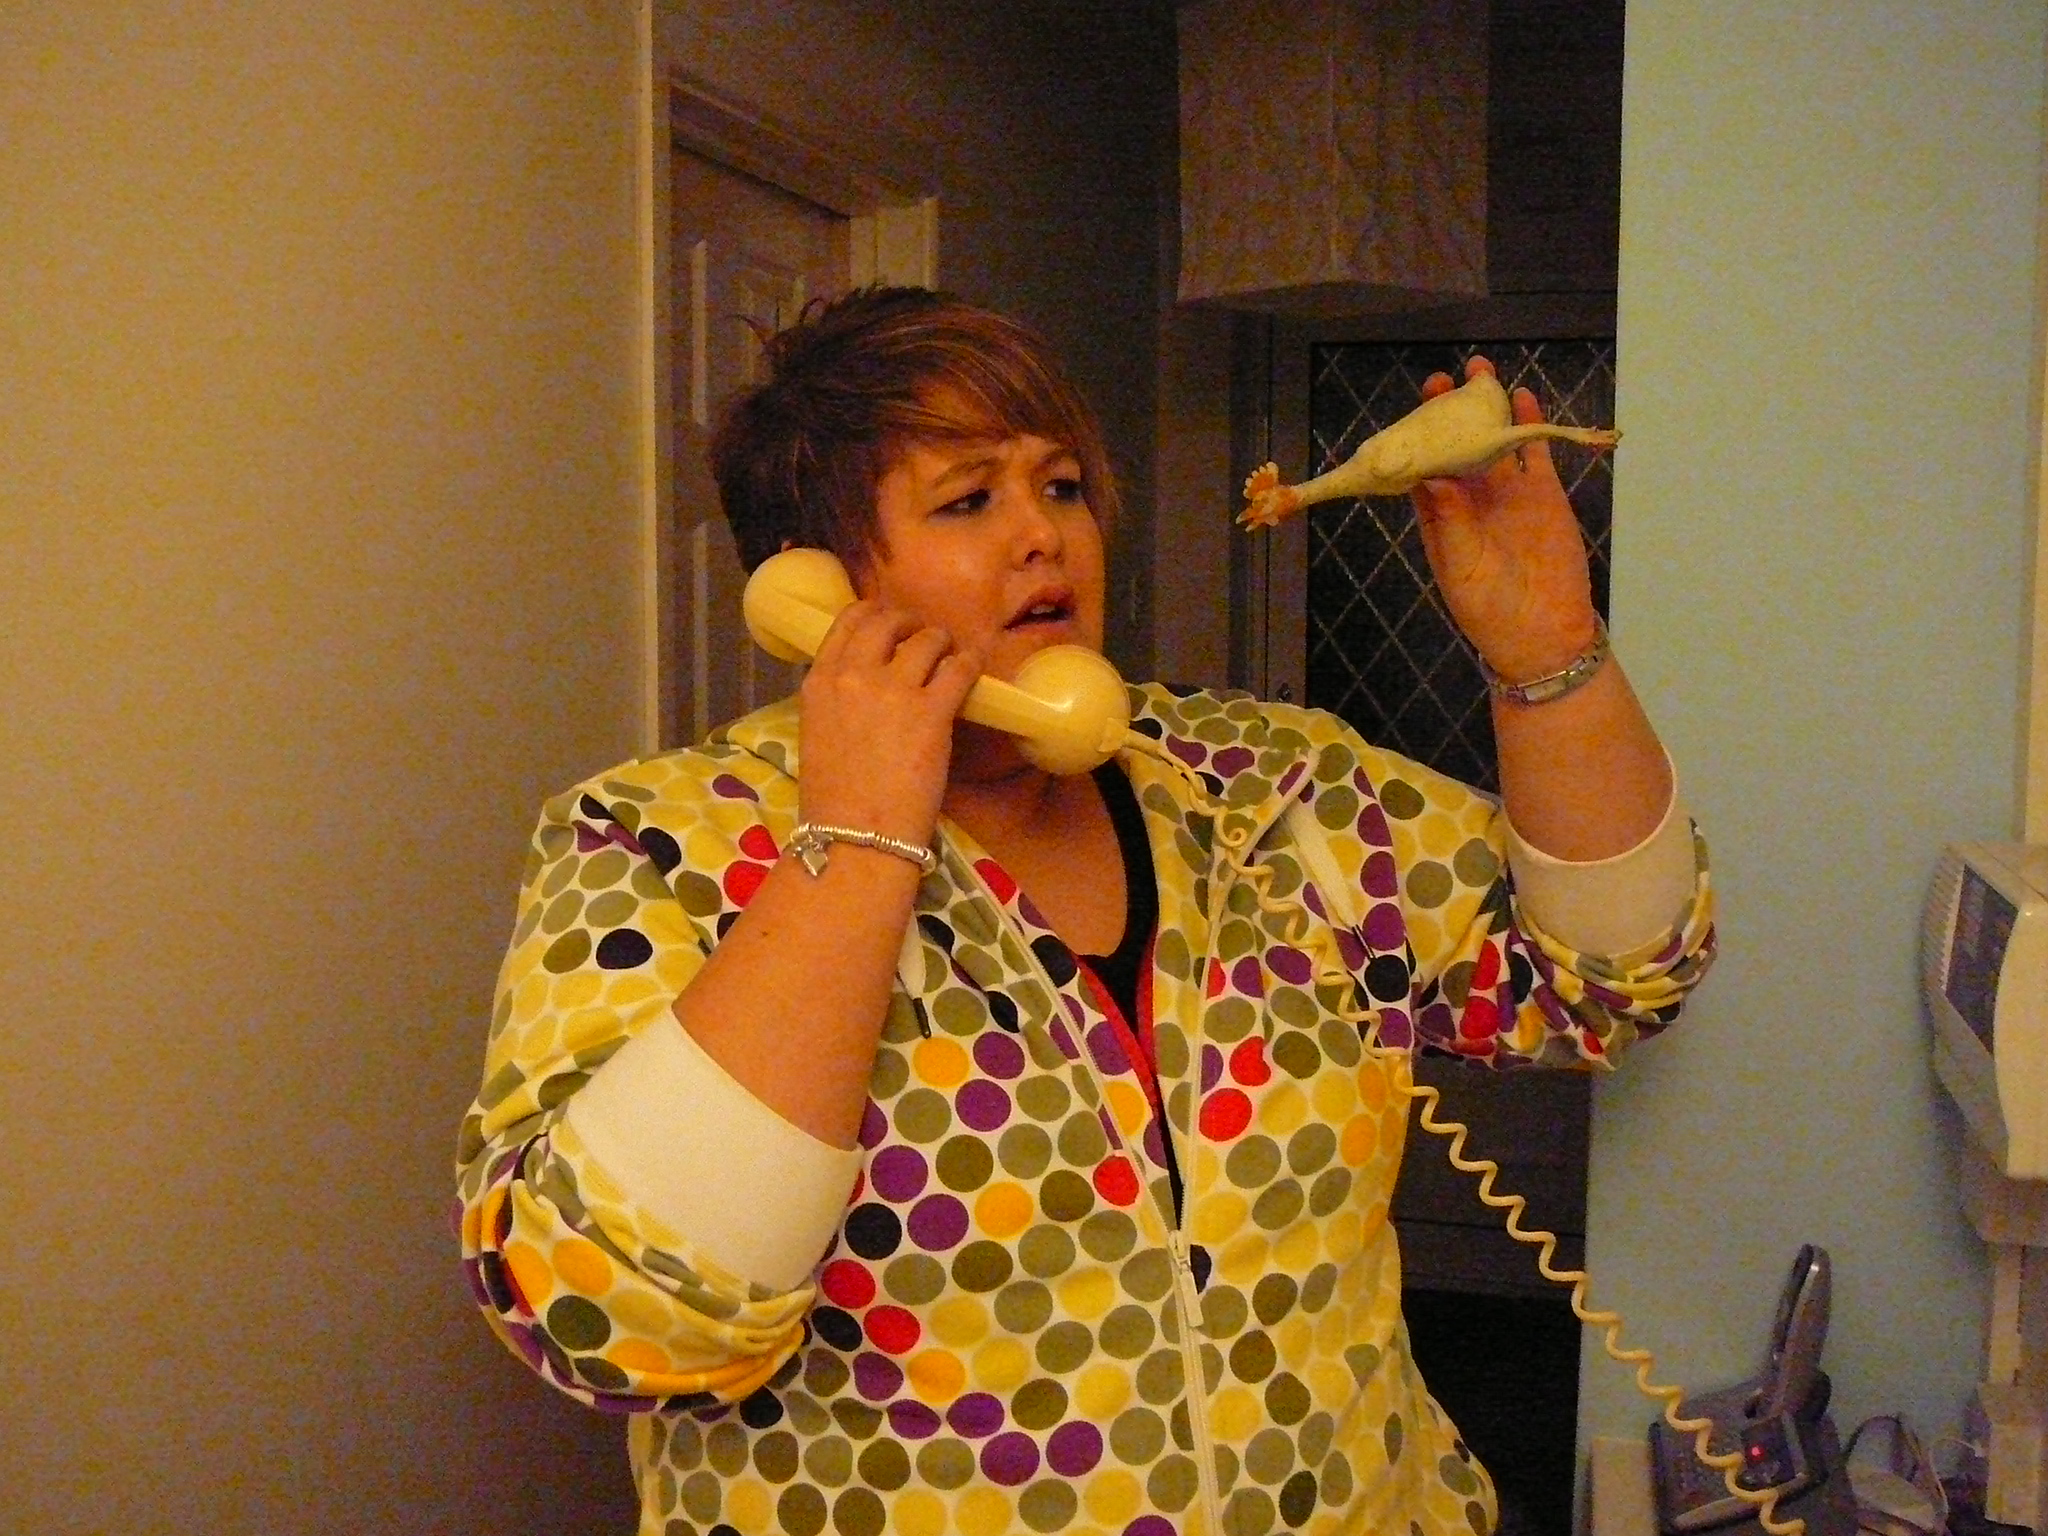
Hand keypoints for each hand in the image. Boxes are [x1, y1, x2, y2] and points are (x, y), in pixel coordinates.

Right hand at [795, 601, 981, 844]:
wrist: (855, 837)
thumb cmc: (833, 800)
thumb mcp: (817, 733)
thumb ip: (837, 700)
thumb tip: (863, 684)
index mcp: (818, 681)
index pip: (848, 621)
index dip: (874, 615)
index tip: (890, 625)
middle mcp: (853, 674)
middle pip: (887, 621)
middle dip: (909, 624)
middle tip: (923, 639)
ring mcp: (893, 689)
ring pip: (927, 639)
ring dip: (942, 643)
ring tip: (950, 655)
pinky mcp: (932, 710)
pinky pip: (959, 667)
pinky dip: (970, 663)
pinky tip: (974, 667)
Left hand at [1410, 356, 1602, 682]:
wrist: (1545, 634)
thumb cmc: (1490, 610)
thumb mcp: (1463, 569)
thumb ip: (1451, 524)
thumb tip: (1434, 477)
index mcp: (1441, 519)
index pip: (1422, 469)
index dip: (1417, 439)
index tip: (1413, 409)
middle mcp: (1470, 501)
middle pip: (1456, 447)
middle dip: (1449, 414)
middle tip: (1443, 380)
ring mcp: (1507, 494)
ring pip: (1494, 442)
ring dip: (1488, 410)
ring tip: (1481, 371)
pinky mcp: (1543, 494)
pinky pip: (1534, 453)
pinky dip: (1530, 425)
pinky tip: (1523, 396)